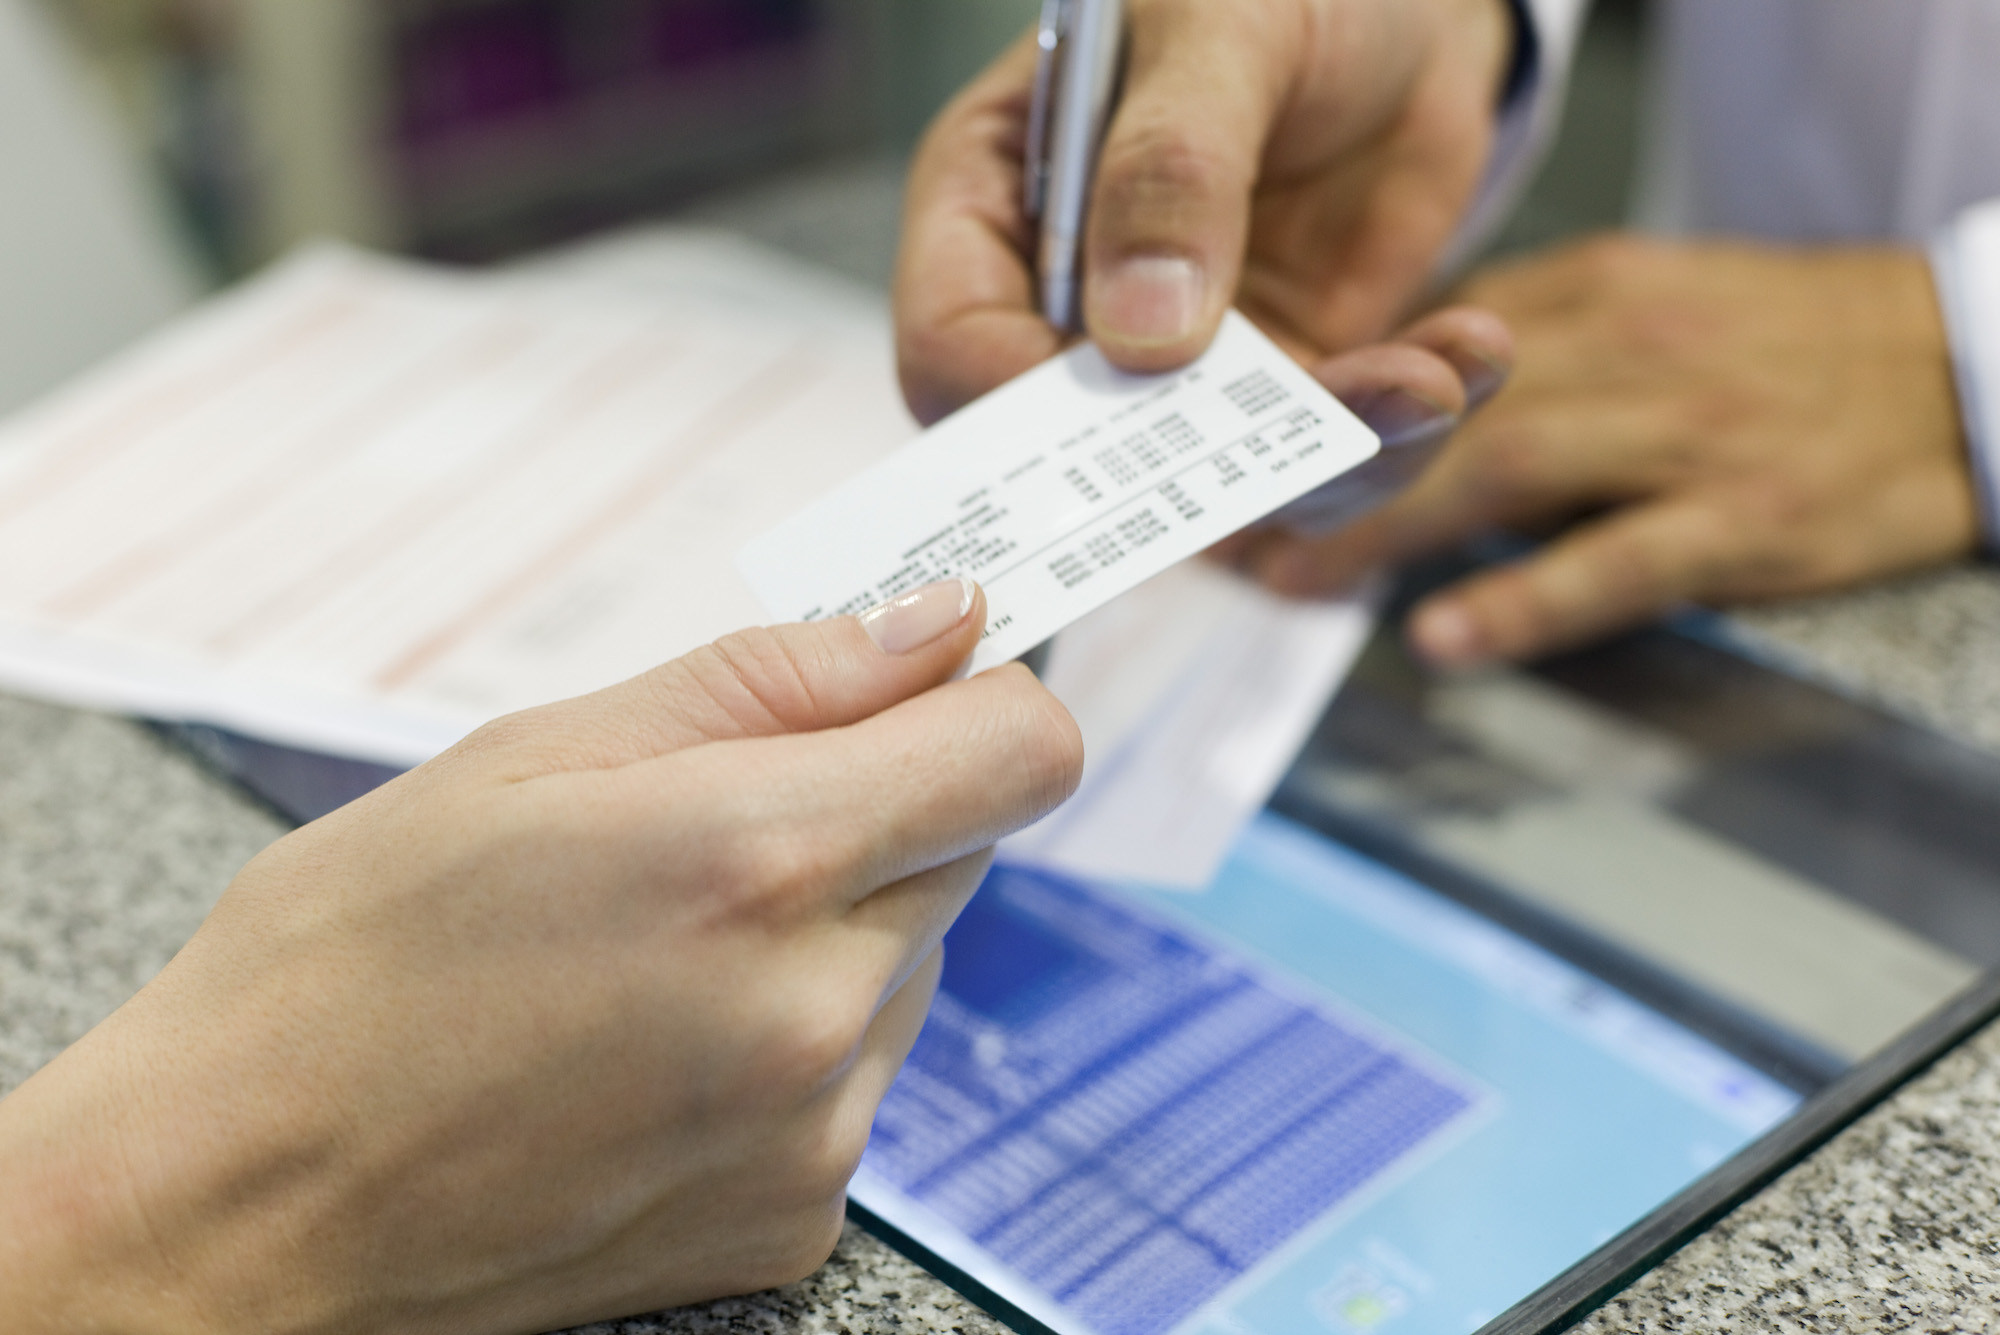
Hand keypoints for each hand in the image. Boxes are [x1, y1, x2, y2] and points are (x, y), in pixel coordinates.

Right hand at [0, 581, 1082, 1334]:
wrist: (234, 1211)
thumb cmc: (341, 968)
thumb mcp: (528, 758)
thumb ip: (766, 680)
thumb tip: (934, 627)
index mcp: (756, 861)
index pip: (1022, 747)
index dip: (981, 693)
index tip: (925, 683)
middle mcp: (815, 1012)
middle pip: (964, 848)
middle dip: (870, 810)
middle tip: (705, 826)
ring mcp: (815, 1134)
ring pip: (909, 961)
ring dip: (825, 930)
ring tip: (649, 952)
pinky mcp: (798, 1219)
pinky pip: (856, 1077)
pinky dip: (791, 1041)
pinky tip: (652, 1047)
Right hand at [895, 0, 1514, 423]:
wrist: (1405, 9)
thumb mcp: (1218, 30)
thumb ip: (1170, 166)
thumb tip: (1138, 334)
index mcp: (996, 206)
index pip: (952, 343)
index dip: (1013, 401)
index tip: (1129, 401)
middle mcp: (1072, 308)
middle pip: (1083, 452)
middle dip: (1200, 469)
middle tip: (1307, 445)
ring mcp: (1181, 363)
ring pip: (1225, 478)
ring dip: (1334, 456)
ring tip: (1427, 382)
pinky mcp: (1287, 381)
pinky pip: (1332, 453)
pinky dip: (1407, 423)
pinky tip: (1468, 350)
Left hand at [1231, 236, 1979, 665]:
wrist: (1966, 360)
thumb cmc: (1789, 344)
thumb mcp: (1651, 305)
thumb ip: (1529, 351)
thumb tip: (1403, 408)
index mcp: (1589, 295)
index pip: (1420, 349)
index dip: (1320, 410)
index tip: (1246, 460)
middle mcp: (1625, 348)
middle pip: (1441, 408)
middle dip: (1325, 475)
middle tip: (1237, 534)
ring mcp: (1685, 432)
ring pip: (1507, 472)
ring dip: (1385, 532)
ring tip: (1298, 584)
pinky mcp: (1747, 514)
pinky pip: (1616, 560)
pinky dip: (1523, 599)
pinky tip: (1445, 635)